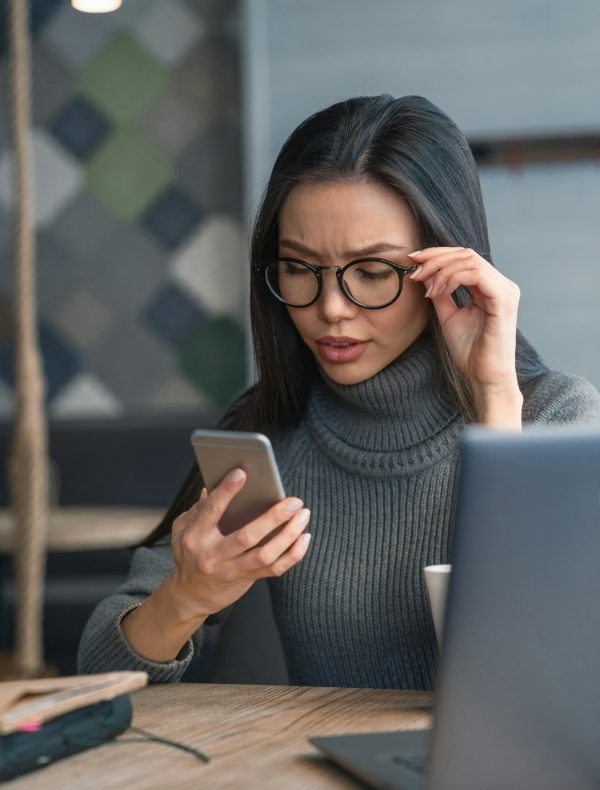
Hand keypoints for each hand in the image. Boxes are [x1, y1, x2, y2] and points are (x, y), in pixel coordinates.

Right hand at [166, 468, 310, 621]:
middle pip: (246, 537)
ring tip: (303, 515)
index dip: (226, 491)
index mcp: (195, 536)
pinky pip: (275, 568)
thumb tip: (213, 486)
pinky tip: (304, 537)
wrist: (190, 596)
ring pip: (265, 554)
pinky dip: (293, 554)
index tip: (242, 472)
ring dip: (288, 534)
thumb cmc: (189, 554)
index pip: (211, 511)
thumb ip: (198, 508)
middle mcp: (213, 555)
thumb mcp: (182, 530)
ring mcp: (231, 570)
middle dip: (273, 517)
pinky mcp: (247, 579)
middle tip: (294, 501)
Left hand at [408, 247, 520, 388]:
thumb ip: (440, 293)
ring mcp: (505, 291)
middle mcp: (502, 285)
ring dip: (441, 270)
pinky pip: (475, 275)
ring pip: (470, 260)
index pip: (465, 258)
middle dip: (436, 258)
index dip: (438, 254)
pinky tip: (438, 292)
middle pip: (467, 254)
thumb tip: (424, 274)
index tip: (413, 259)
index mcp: (491, 288)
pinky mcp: (503, 299)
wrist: (484, 376)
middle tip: (414, 270)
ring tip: (426, 288)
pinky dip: (452, 279)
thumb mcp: (448, 316)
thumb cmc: (470, 352)